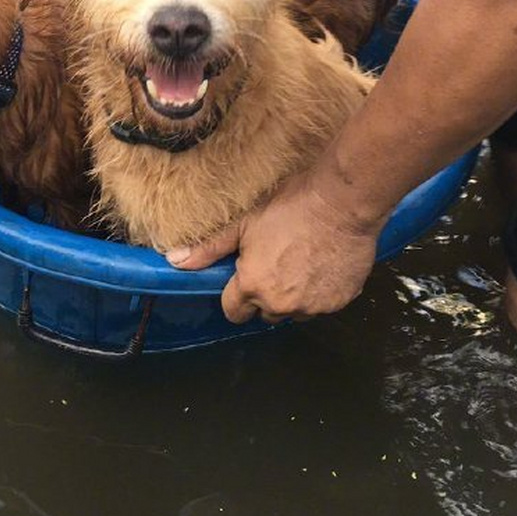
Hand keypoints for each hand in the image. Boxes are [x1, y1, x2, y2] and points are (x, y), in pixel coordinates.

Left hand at [165, 170, 380, 322]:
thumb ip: (210, 248)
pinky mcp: (339, 303)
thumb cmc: (290, 206)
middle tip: (274, 262)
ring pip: (295, 311)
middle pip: (264, 313)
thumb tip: (174, 260)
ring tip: (300, 261)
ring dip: (293, 295)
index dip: (236, 294)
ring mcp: (313, 307)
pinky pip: (322, 305)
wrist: (342, 202)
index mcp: (253, 286)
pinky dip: (319, 291)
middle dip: (265, 294)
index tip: (245, 274)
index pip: (234, 312)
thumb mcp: (244, 223)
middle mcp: (281, 304)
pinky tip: (321, 264)